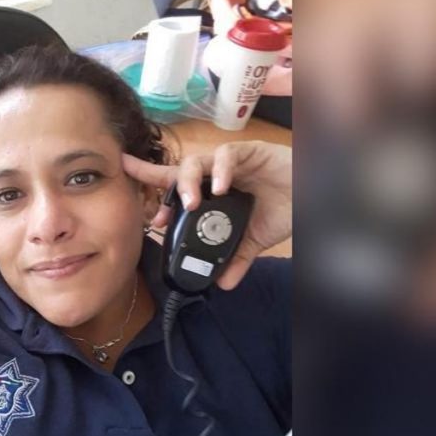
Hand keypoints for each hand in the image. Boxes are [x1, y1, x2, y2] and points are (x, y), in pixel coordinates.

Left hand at [122, 141, 291, 289]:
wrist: (313, 194)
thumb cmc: (281, 208)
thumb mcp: (254, 240)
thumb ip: (236, 258)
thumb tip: (224, 284)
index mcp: (210, 190)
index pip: (172, 182)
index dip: (147, 178)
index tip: (122, 178)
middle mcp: (214, 173)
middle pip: (178, 172)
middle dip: (164, 190)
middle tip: (161, 216)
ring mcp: (229, 161)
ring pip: (196, 162)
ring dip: (188, 182)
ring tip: (190, 204)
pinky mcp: (249, 151)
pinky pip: (227, 156)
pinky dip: (221, 171)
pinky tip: (220, 188)